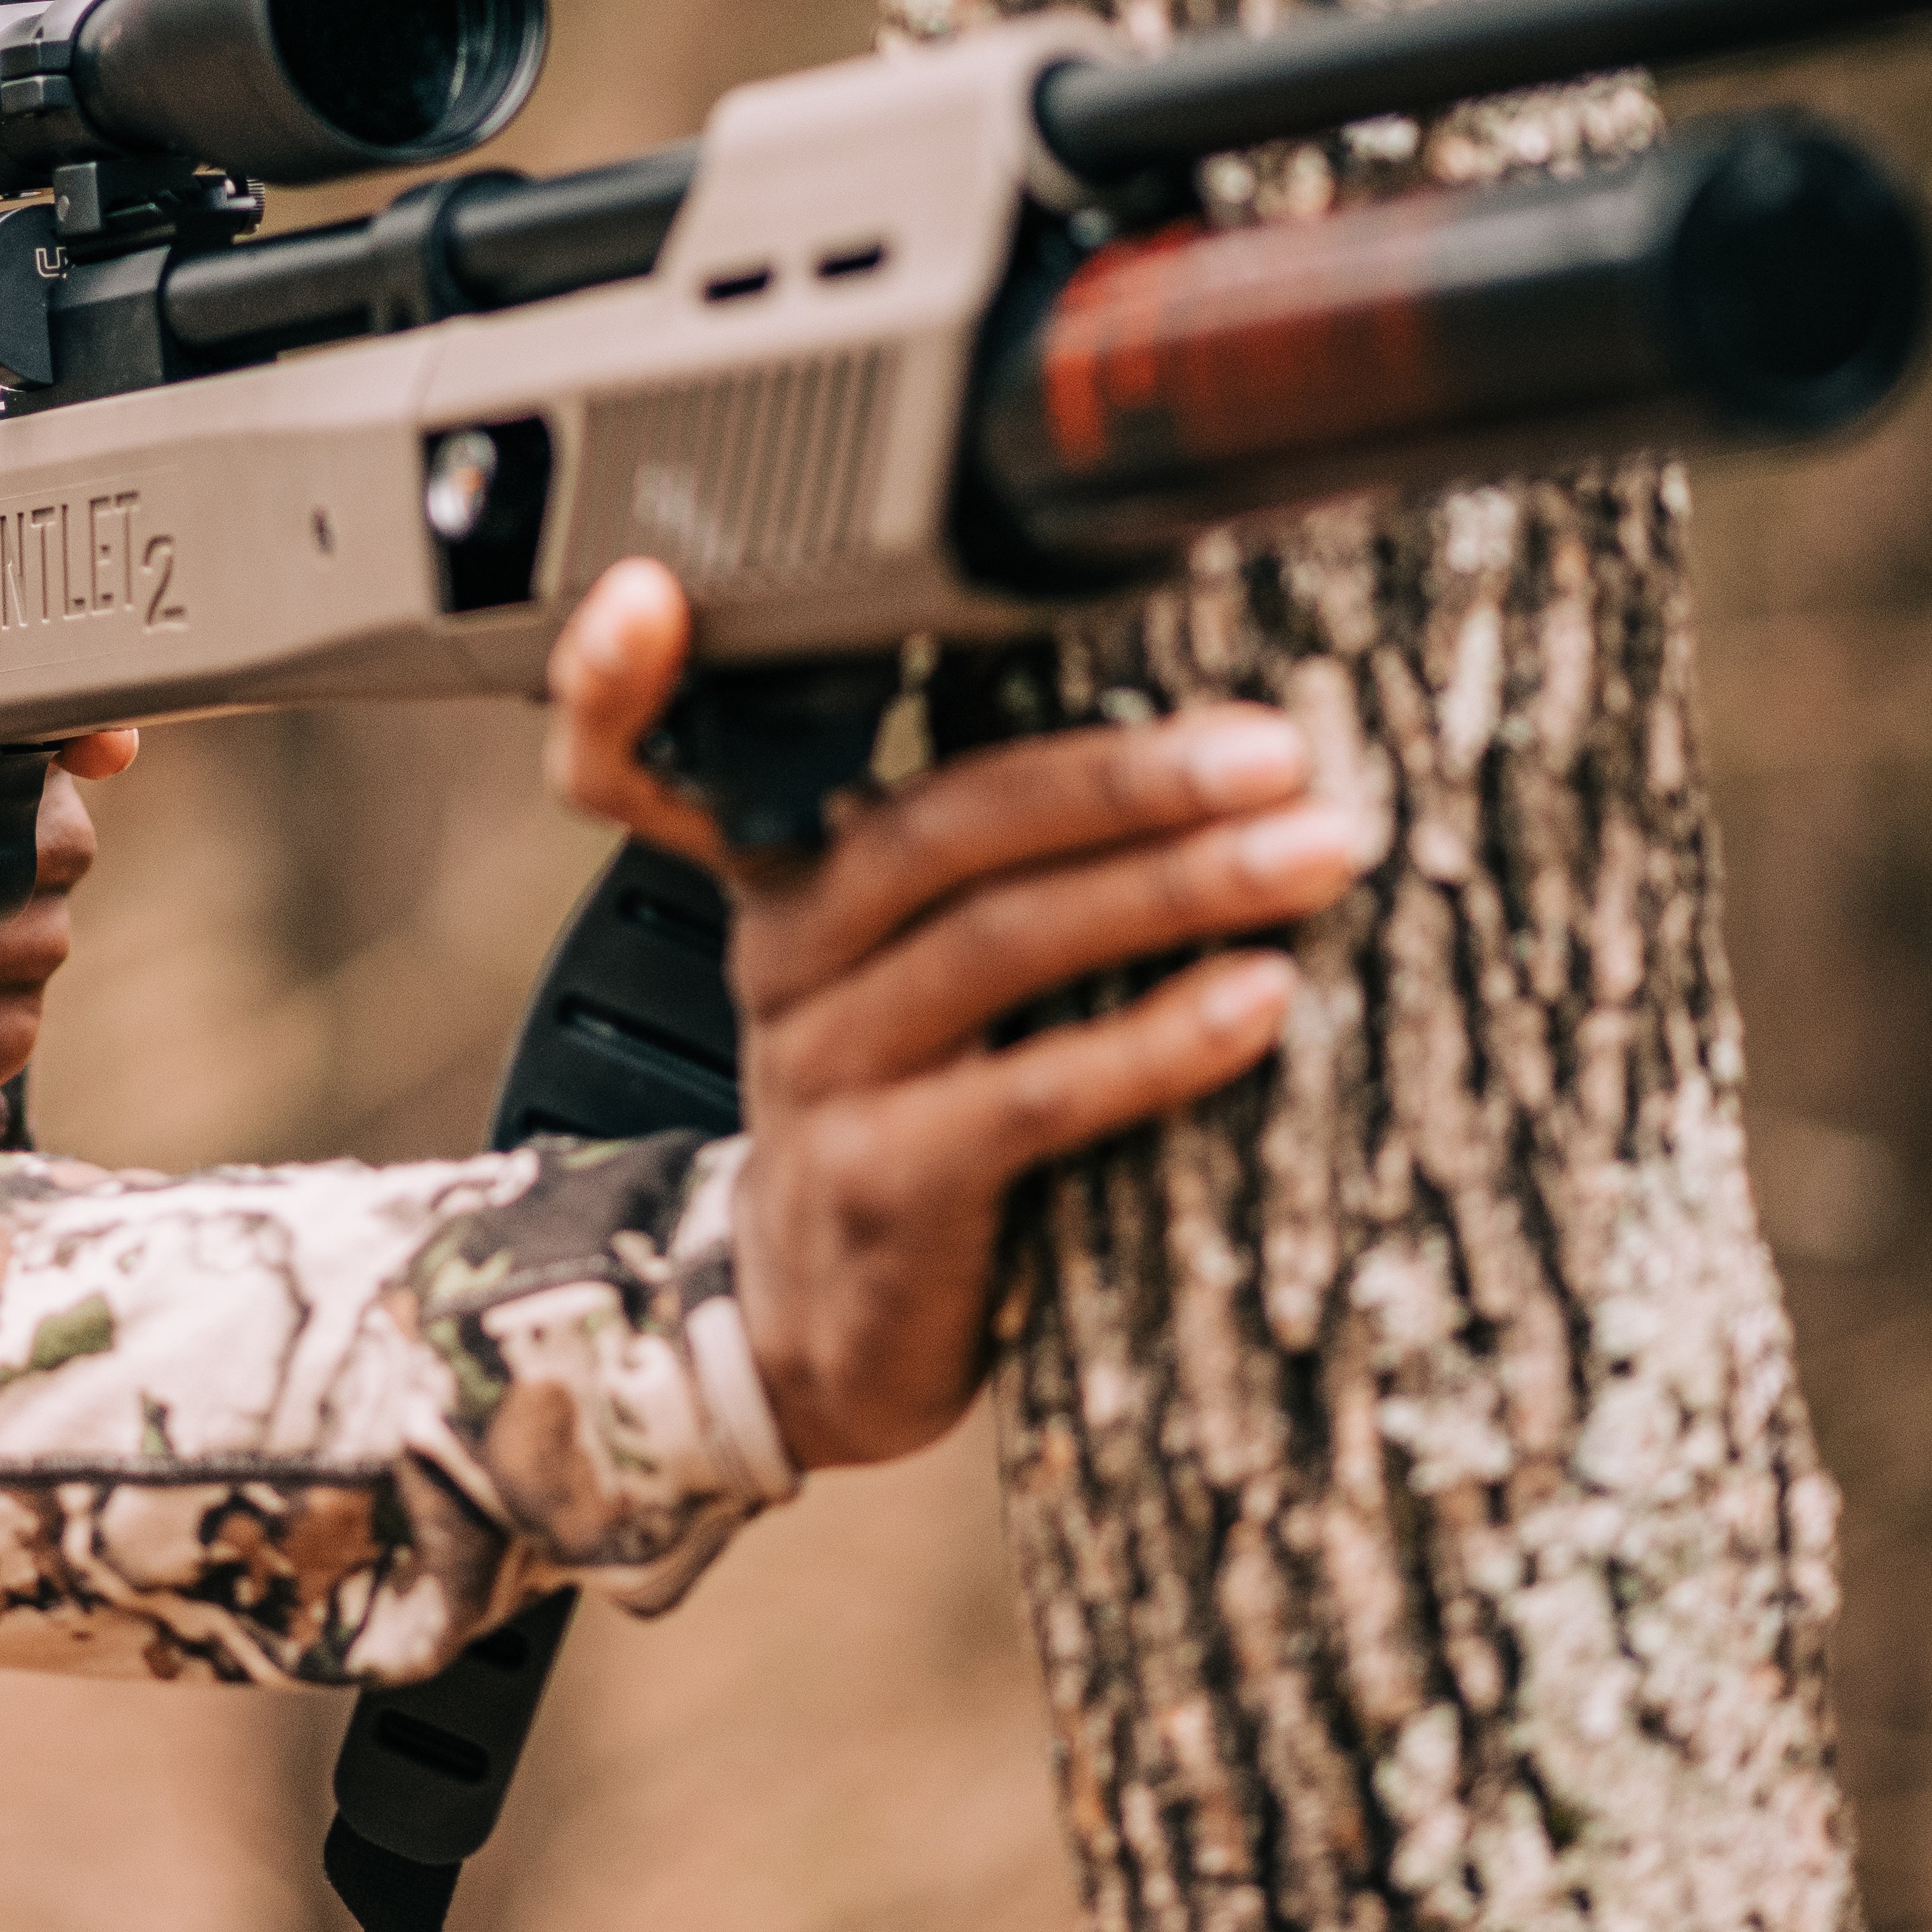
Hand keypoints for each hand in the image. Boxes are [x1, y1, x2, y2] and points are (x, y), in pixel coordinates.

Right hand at [541, 559, 1373, 1472]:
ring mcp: (819, 1071)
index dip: (621, 682)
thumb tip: (1206, 744)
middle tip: (1271, 751)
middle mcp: (784, 956)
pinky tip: (1259, 1001)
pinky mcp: (879, 1183)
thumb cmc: (917, 1113)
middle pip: (934, 827)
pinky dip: (1154, 1042)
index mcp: (784, 879)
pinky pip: (1027, 1095)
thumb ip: (986, 859)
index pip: (654, 760)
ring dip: (1172, 889)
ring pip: (993, 944)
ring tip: (1310, 855)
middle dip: (1117, 777)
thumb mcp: (912, 969)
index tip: (650, 595)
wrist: (831, 1336)